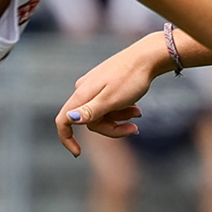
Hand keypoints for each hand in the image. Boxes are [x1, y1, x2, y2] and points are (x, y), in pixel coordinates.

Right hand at [56, 40, 159, 157]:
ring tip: (138, 113)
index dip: (66, 139)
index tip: (78, 154)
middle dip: (111, 129)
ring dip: (120, 119)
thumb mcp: (111, 100)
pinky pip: (109, 105)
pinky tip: (136, 107)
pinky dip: (121, 110)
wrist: (147, 58)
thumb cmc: (130, 79)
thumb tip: (69, 120)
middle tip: (134, 128)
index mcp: (82, 95)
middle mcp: (83, 90)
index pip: (63, 121)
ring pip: (102, 114)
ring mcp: (94, 87)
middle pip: (90, 122)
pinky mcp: (105, 85)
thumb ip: (90, 112)